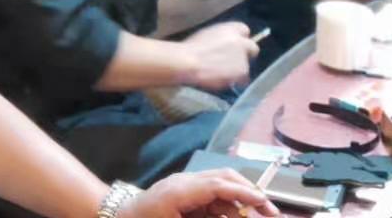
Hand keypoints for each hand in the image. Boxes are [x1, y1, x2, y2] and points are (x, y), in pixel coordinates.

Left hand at [126, 170, 277, 217]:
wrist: (121, 217)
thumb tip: (232, 215)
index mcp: (179, 190)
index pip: (217, 185)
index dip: (243, 193)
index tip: (264, 203)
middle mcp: (184, 182)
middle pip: (222, 178)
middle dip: (248, 192)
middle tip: (271, 211)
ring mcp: (185, 185)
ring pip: (221, 186)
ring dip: (241, 199)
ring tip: (261, 214)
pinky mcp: (186, 193)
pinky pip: (213, 196)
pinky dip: (228, 205)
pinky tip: (238, 215)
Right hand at [180, 21, 257, 90]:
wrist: (189, 62)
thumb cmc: (191, 48)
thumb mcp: (207, 35)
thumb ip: (221, 38)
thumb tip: (225, 45)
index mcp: (230, 29)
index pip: (244, 30)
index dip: (240, 38)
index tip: (234, 45)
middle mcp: (240, 41)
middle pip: (252, 48)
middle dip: (245, 54)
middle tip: (233, 61)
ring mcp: (243, 58)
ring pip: (246, 65)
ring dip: (237, 69)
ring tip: (221, 73)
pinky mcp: (243, 72)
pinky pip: (242, 78)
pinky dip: (234, 80)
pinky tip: (221, 79)